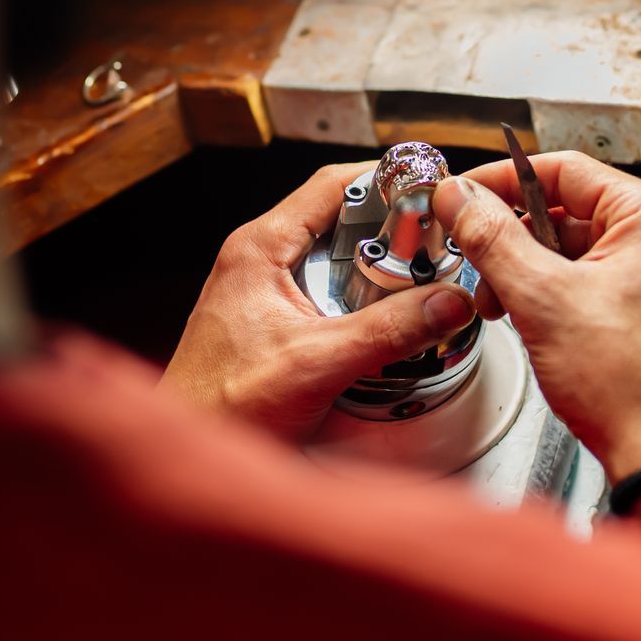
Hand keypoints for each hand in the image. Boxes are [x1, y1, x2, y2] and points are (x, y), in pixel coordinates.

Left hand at [161, 163, 476, 442]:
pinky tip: (385, 315)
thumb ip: (387, 331)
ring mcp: (262, 288)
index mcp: (259, 248)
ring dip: (376, 262)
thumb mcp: (317, 364)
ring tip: (422, 274)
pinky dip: (359, 293)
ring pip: (332, 253)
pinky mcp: (271, 318)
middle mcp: (257, 258)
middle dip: (390, 225)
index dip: (387, 180)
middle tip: (436, 240)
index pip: (332, 185)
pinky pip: (324, 287)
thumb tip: (447, 303)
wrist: (192, 460)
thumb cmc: (222, 409)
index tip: (431, 190)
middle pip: (337, 216)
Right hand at [432, 153, 640, 478]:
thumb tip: (460, 196)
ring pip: (570, 249)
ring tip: (497, 304)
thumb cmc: (631, 385)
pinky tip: (524, 320)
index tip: (461, 194)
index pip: (563, 169)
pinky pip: (584, 281)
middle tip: (472, 258)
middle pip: (564, 210)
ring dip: (523, 271)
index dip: (501, 180)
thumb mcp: (541, 298)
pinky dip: (546, 296)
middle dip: (510, 239)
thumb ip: (493, 238)